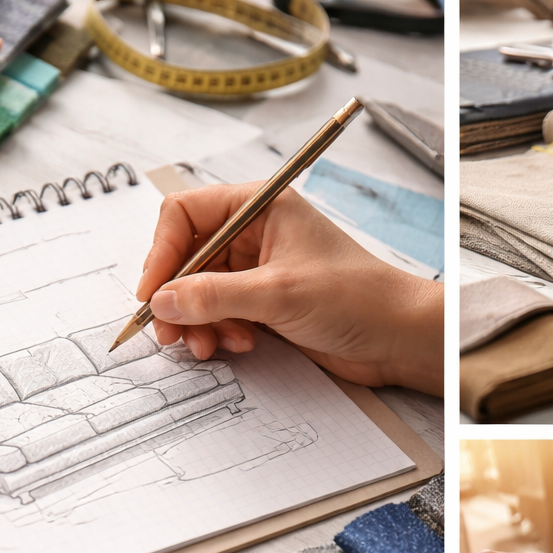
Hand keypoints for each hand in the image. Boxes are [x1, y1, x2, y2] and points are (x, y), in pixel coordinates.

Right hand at [135, 184, 442, 394]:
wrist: (399, 337)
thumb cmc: (358, 297)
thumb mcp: (279, 293)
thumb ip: (214, 295)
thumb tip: (162, 300)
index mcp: (260, 207)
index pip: (185, 215)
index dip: (162, 253)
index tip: (153, 293)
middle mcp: (254, 233)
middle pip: (187, 257)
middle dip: (177, 297)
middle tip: (170, 333)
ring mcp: (259, 270)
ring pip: (199, 291)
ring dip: (197, 321)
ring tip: (210, 345)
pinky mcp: (265, 303)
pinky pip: (220, 314)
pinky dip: (218, 331)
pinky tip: (239, 345)